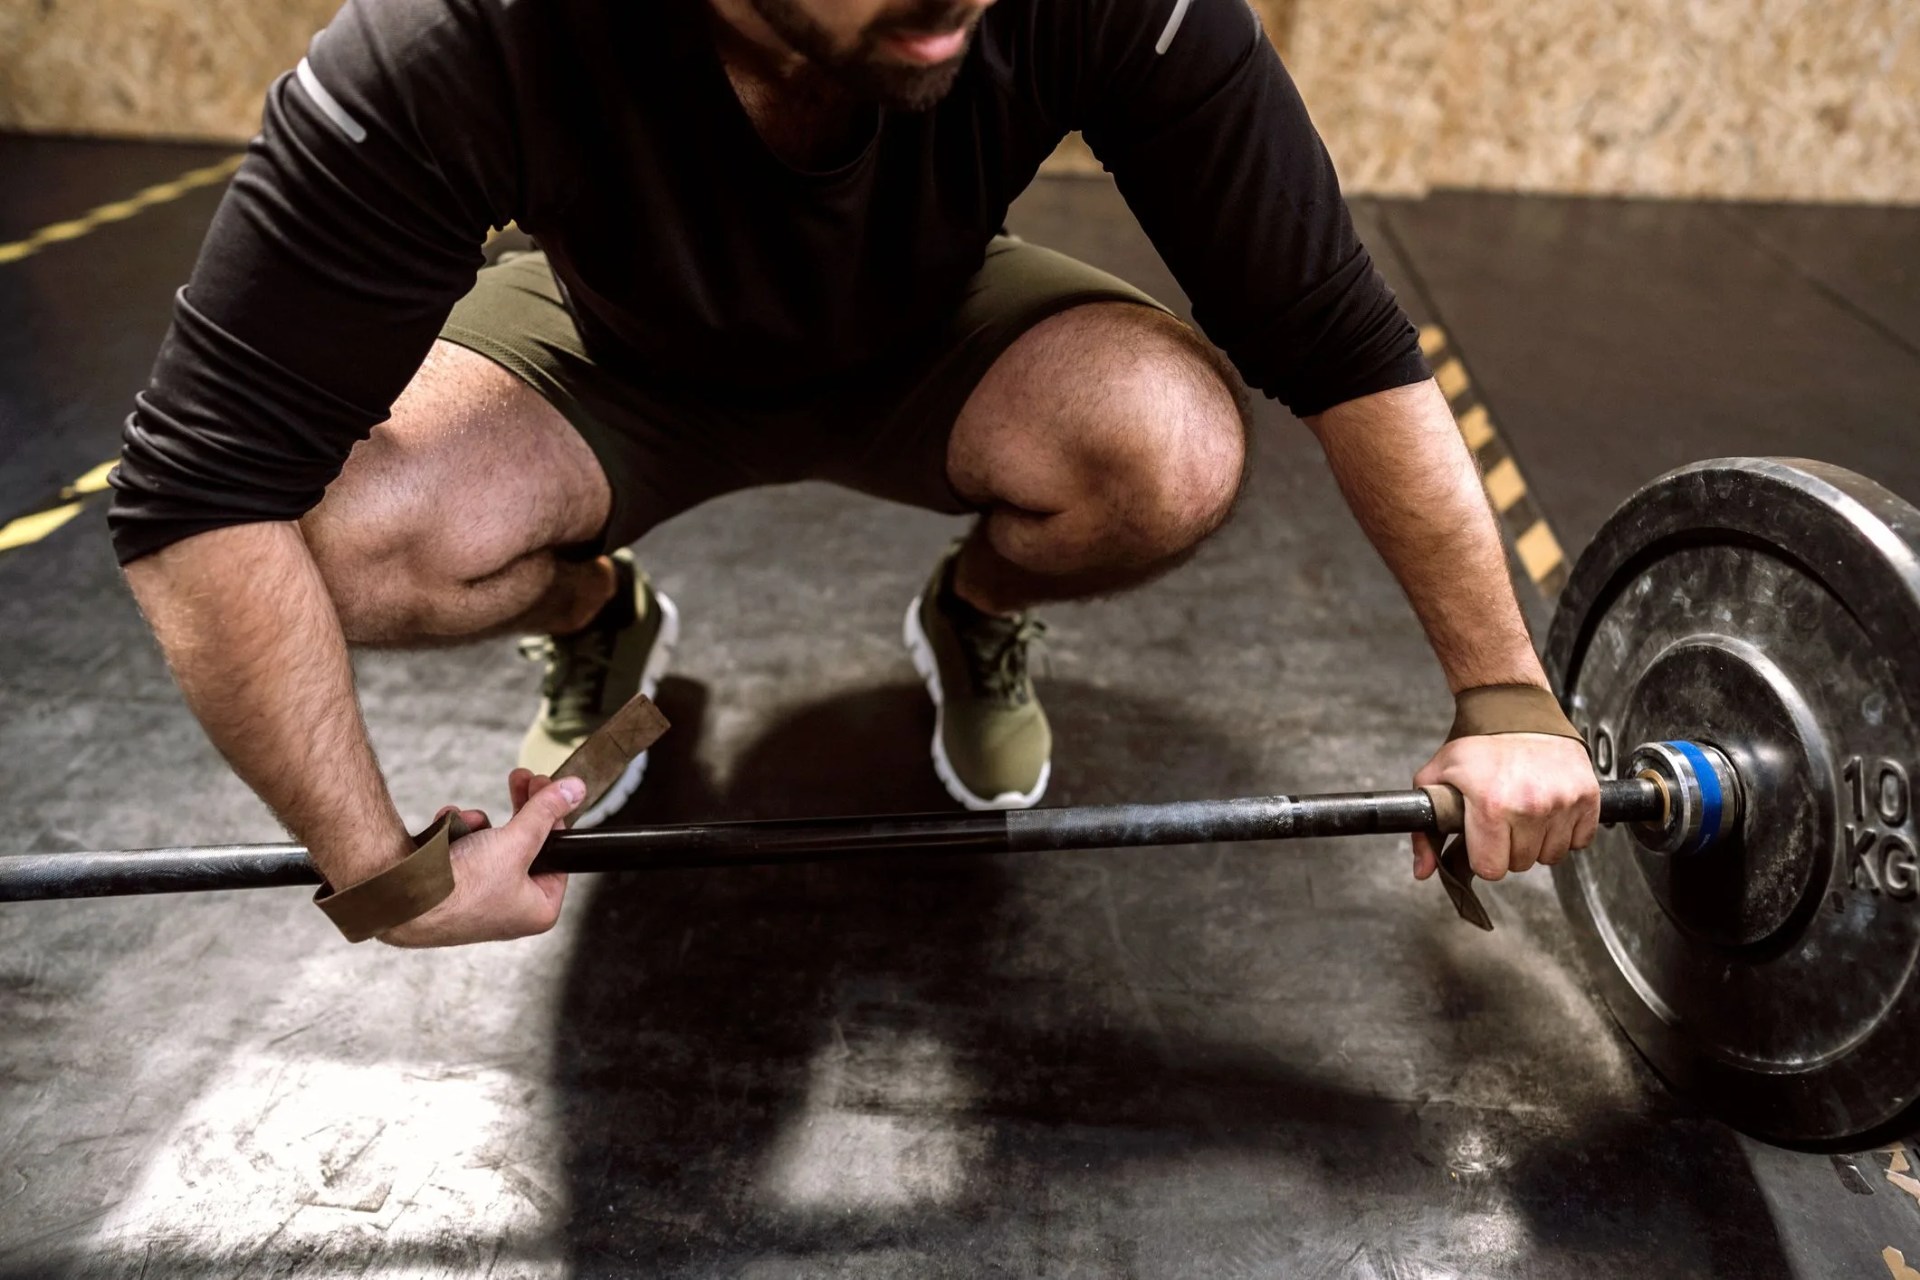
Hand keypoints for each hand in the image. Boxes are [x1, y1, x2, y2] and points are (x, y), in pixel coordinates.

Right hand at [378, 769, 582, 947]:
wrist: (403, 901)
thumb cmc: (461, 889)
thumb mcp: (515, 842)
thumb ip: (545, 812)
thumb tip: (574, 790)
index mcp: (540, 909)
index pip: (558, 853)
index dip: (552, 817)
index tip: (546, 787)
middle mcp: (513, 908)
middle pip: (527, 844)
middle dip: (518, 810)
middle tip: (521, 778)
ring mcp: (483, 899)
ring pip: (494, 844)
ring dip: (481, 824)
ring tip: (469, 821)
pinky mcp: (456, 889)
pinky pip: (468, 852)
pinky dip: (458, 835)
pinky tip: (448, 829)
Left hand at [1410, 734, 1599, 881]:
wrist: (1515, 709)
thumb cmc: (1476, 743)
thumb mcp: (1435, 779)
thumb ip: (1426, 831)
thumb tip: (1424, 871)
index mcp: (1491, 806)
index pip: (1492, 869)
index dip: (1484, 857)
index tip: (1483, 839)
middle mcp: (1531, 806)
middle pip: (1522, 864)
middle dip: (1510, 848)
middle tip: (1504, 821)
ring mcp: (1563, 802)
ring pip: (1552, 855)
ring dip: (1538, 842)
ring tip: (1526, 813)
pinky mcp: (1587, 796)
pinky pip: (1580, 840)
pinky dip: (1567, 832)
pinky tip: (1550, 811)